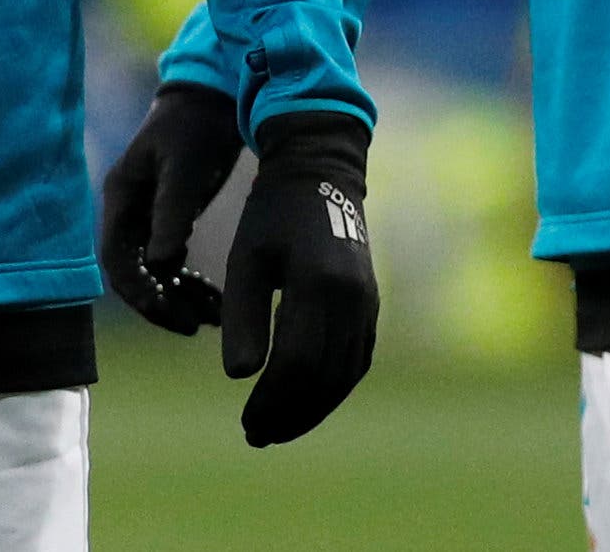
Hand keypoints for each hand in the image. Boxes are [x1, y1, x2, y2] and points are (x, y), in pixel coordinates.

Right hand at [99, 83, 242, 333]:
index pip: (117, 257)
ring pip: (155, 272)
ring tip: (214, 317)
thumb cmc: (196, 126)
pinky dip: (191, 282)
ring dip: (179, 297)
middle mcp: (129, 210)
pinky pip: (173, 262)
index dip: (138, 290)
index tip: (168, 311)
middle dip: (161, 303)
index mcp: (121, 196)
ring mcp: (149, 216)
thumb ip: (171, 214)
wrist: (217, 96)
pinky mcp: (171, 217)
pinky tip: (215, 299)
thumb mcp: (184, 168)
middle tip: (195, 326)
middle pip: (134, 272)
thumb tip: (160, 265)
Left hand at [223, 113, 377, 446]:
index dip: (271, 401)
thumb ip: (243, 317)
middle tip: (256, 436)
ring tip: (277, 429)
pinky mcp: (371, 306)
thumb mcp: (246, 259)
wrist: (319, 173)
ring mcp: (368, 303)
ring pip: (344, 375)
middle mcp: (352, 299)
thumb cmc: (271, 214)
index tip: (246, 422)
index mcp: (318, 284)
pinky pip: (356, 361)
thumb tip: (238, 377)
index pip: (297, 363)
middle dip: (290, 414)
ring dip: (312, 409)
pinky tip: (305, 402)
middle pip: (324, 377)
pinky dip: (332, 388)